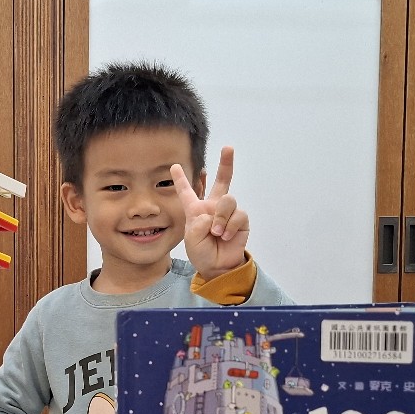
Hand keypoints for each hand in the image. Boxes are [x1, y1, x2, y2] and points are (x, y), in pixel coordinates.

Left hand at [173, 145, 249, 277]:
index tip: (174, 166)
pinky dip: (230, 226)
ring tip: (217, 233)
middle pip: (222, 180)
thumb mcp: (191, 237)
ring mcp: (228, 212)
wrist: (218, 266)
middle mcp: (213, 207)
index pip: (187, 191)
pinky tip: (225, 236)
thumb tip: (213, 214)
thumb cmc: (202, 252)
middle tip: (228, 148)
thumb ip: (199, 222)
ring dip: (221, 217)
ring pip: (228, 200)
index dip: (181, 179)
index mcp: (196, 210)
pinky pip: (238, 214)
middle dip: (226, 163)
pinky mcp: (240, 220)